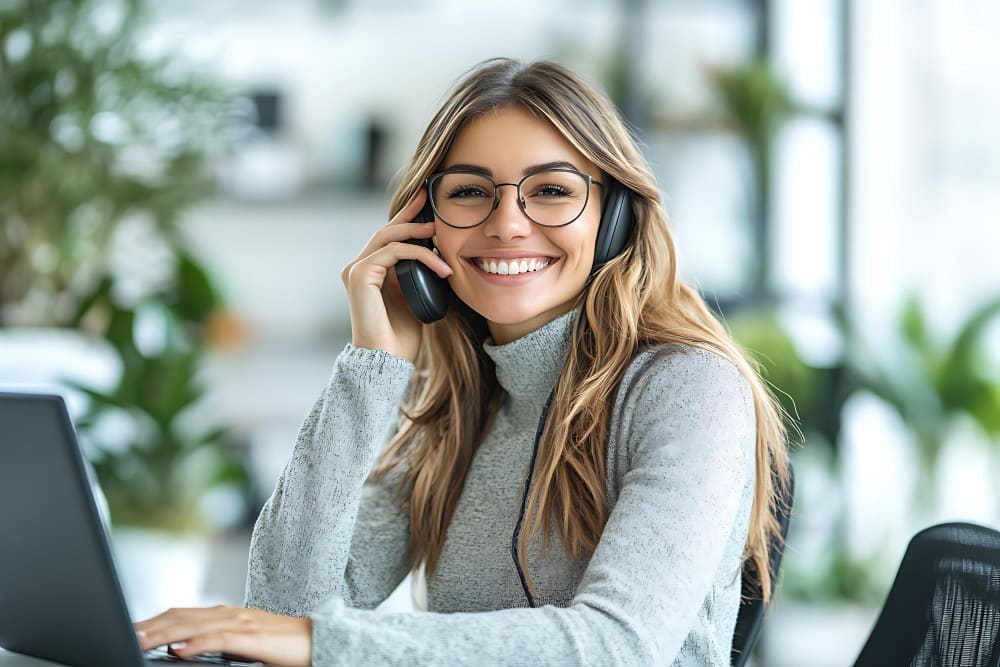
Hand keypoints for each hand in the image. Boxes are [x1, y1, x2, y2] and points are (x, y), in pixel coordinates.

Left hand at [134, 604, 310, 666]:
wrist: (317, 639)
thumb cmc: (280, 644)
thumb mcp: (241, 641)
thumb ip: (214, 640)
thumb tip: (181, 649)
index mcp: (224, 614)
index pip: (180, 614)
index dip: (153, 621)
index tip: (130, 631)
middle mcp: (229, 613)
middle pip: (180, 617)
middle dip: (150, 627)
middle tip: (125, 635)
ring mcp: (241, 622)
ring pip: (194, 625)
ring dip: (164, 634)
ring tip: (141, 642)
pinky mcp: (253, 637)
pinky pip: (220, 639)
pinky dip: (198, 644)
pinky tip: (181, 651)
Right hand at [340, 188, 452, 362]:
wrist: (387, 360)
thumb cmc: (402, 337)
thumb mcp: (416, 297)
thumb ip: (419, 275)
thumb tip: (439, 255)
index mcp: (370, 272)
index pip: (389, 238)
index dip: (406, 218)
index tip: (427, 203)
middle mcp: (359, 268)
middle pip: (386, 230)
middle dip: (410, 213)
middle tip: (431, 199)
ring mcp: (356, 270)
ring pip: (389, 237)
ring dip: (418, 234)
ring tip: (441, 234)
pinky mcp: (360, 275)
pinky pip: (393, 252)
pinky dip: (419, 254)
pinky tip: (439, 266)